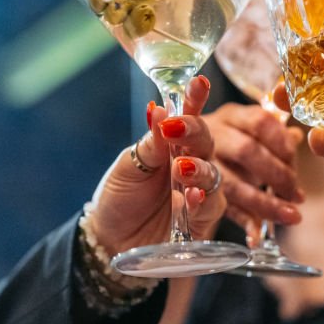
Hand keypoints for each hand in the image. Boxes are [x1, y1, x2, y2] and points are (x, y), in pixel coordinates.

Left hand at [91, 76, 226, 252]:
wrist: (110, 241)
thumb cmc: (119, 199)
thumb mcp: (128, 167)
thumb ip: (149, 144)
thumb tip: (158, 108)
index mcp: (171, 145)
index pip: (187, 118)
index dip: (194, 100)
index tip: (198, 82)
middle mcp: (190, 164)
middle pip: (205, 142)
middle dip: (194, 132)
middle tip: (176, 127)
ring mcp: (198, 192)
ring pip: (213, 174)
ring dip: (199, 169)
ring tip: (180, 168)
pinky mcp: (203, 220)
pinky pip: (212, 207)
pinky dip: (201, 199)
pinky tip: (190, 195)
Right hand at [203, 103, 303, 239]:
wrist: (184, 154)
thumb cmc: (228, 141)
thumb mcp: (249, 132)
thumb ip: (272, 135)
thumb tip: (296, 136)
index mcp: (231, 116)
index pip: (260, 122)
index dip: (282, 143)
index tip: (295, 161)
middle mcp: (212, 136)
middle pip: (246, 151)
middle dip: (277, 174)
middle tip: (296, 193)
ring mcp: (200, 164)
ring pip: (233, 185)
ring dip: (265, 203)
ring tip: (292, 216)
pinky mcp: (198, 193)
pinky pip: (224, 209)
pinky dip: (244, 223)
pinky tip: (258, 238)